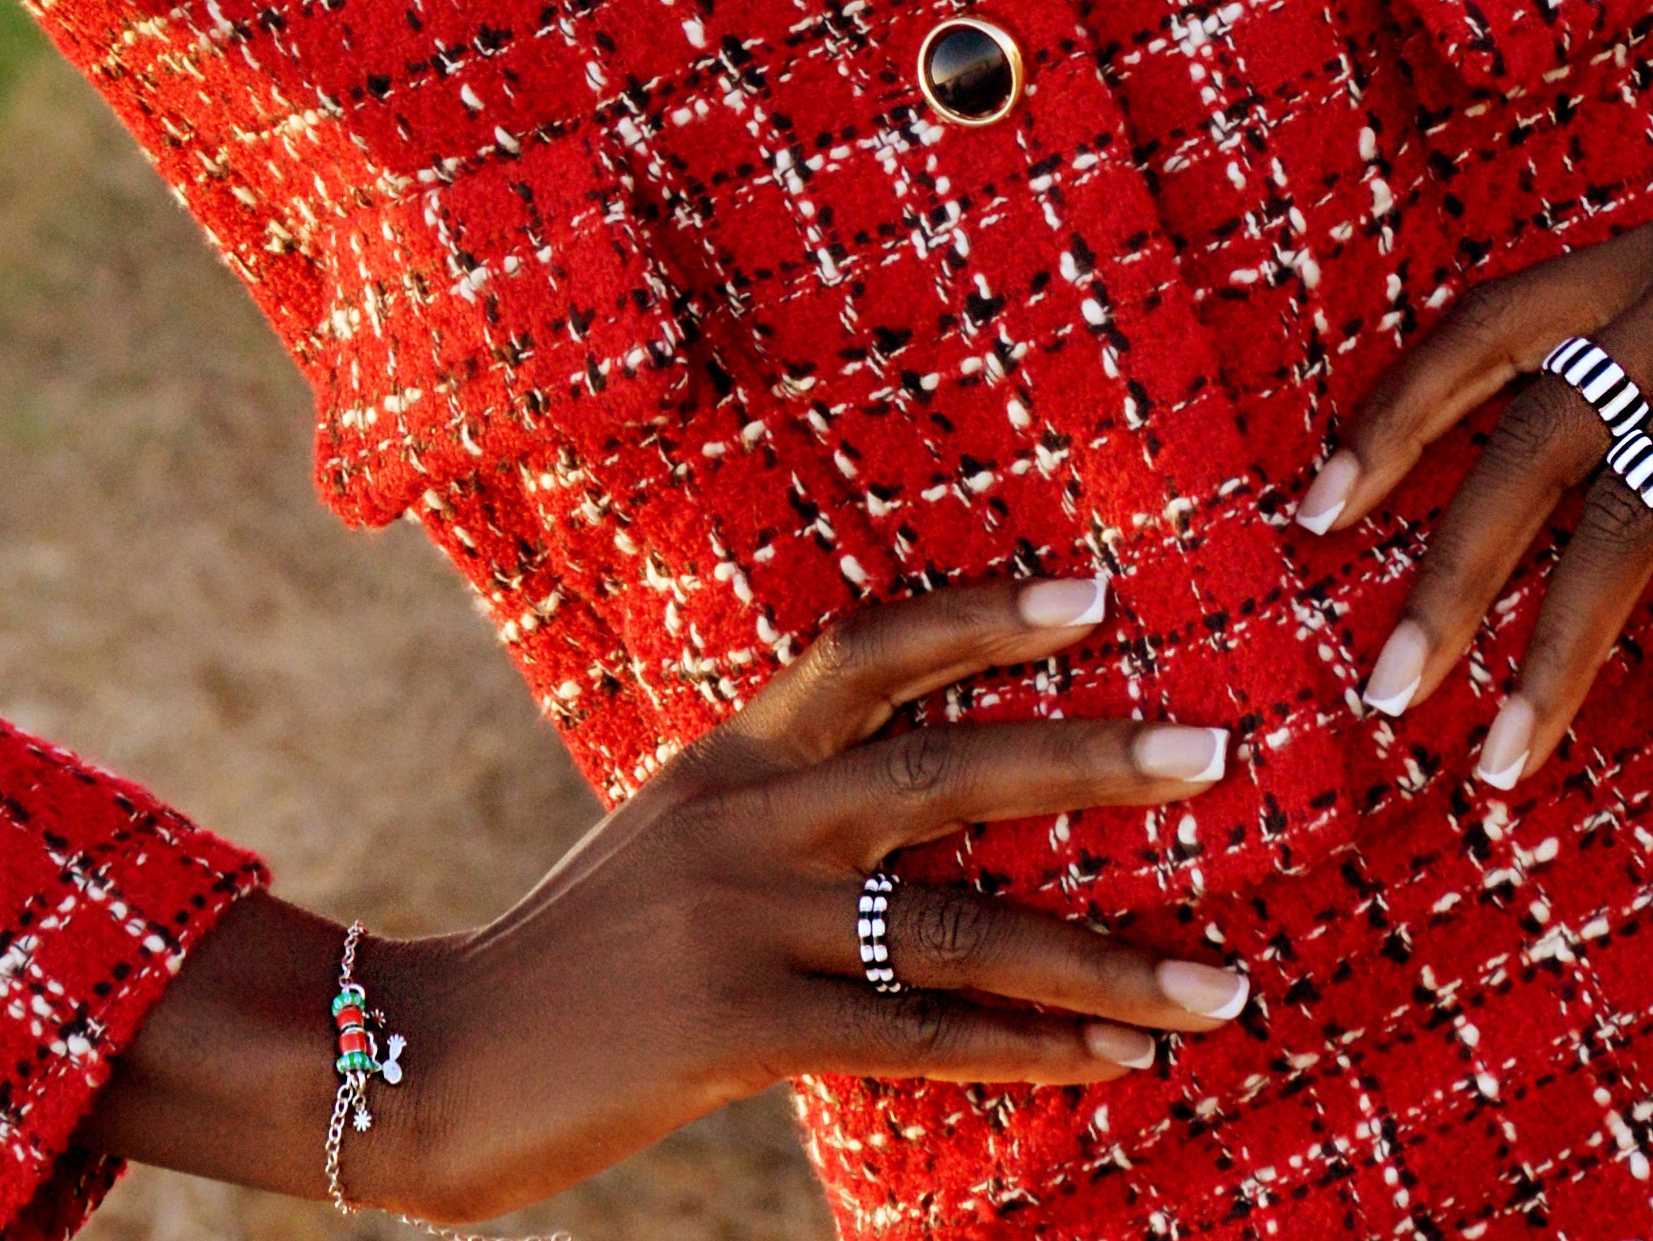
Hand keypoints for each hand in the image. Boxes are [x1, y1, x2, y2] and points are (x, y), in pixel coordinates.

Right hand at [78, 580, 1249, 1222]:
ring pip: (960, 929)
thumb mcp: (676, 841)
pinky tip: (1119, 1061)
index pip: (869, 647)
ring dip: (1105, 961)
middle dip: (1093, 761)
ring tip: (1223, 981)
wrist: (430, 1059)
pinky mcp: (741, 1031)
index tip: (1094, 592)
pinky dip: (1033, 1051)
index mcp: (732, 756)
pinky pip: (921, 1040)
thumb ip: (787, 814)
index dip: (981, 612)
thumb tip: (925, 800)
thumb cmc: (580, 958)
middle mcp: (747, 818)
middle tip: (1215, 751)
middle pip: (947, 767)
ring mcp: (744, 923)